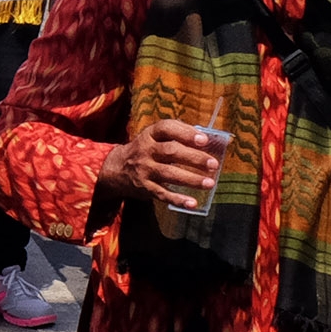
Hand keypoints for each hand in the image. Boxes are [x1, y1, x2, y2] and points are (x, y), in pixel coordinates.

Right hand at [99, 119, 222, 209]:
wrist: (117, 168)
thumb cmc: (146, 150)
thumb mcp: (154, 137)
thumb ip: (176, 135)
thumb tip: (206, 140)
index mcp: (150, 134)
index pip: (167, 128)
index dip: (186, 133)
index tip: (204, 140)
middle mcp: (146, 150)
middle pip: (171, 152)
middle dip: (194, 158)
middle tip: (213, 164)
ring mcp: (144, 169)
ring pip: (169, 174)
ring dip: (191, 179)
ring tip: (210, 183)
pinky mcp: (144, 187)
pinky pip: (162, 194)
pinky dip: (178, 199)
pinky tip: (192, 203)